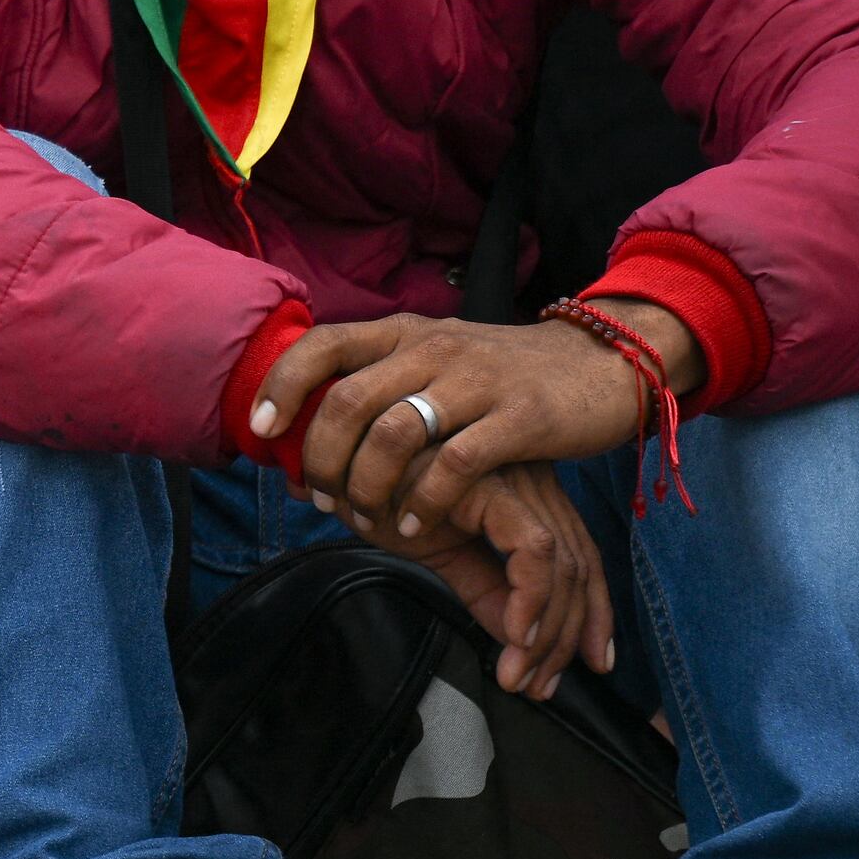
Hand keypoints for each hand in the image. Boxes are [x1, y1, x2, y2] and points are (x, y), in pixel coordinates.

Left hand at [254, 311, 682, 548]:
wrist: (599, 364)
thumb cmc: (504, 375)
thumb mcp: (438, 360)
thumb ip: (386, 379)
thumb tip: (312, 419)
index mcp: (406, 333)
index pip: (326, 344)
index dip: (283, 383)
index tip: (258, 428)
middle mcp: (434, 348)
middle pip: (349, 400)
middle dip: (320, 456)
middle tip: (317, 496)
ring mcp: (477, 381)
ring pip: (394, 432)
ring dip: (367, 484)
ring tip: (362, 517)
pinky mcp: (520, 418)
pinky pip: (456, 463)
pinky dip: (425, 499)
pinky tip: (414, 526)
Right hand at [349, 458, 611, 698]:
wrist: (333, 460)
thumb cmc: (379, 493)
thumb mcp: (439, 550)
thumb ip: (485, 589)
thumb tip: (520, 642)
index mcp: (524, 490)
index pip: (580, 557)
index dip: (593, 614)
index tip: (592, 664)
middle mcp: (531, 479)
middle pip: (578, 566)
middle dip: (568, 636)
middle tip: (541, 687)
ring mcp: (514, 478)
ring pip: (561, 566)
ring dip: (547, 632)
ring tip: (519, 676)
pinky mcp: (491, 484)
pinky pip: (532, 551)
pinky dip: (532, 599)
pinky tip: (516, 638)